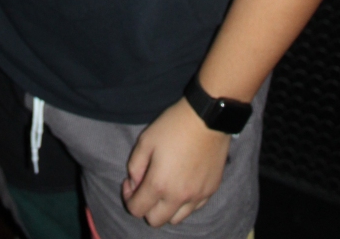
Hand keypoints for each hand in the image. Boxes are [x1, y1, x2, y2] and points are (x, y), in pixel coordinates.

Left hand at [122, 98, 229, 227]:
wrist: (207, 117)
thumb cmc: (173, 126)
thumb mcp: (145, 140)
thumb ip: (135, 166)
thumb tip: (135, 184)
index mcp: (159, 184)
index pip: (137, 210)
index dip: (129, 198)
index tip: (130, 182)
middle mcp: (179, 196)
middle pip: (156, 220)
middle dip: (146, 207)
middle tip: (146, 186)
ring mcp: (197, 196)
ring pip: (176, 218)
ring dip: (166, 208)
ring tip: (165, 187)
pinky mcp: (211, 191)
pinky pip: (193, 208)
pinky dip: (184, 203)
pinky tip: (182, 183)